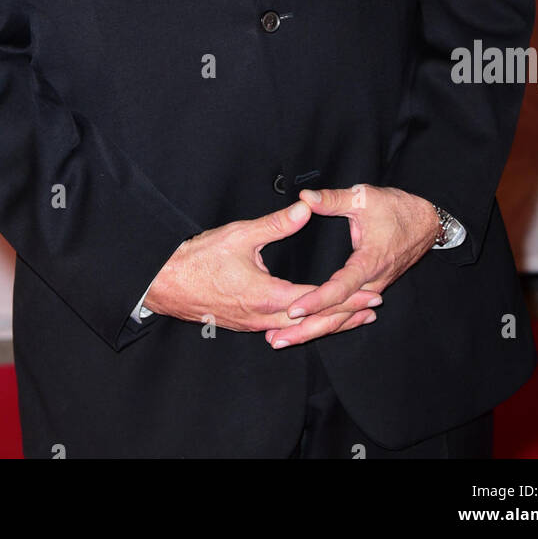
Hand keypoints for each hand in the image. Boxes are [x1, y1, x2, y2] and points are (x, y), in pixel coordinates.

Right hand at [144, 199, 378, 335]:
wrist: (165, 282)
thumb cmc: (198, 259)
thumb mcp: (240, 235)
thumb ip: (277, 224)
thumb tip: (306, 209)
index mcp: (268, 297)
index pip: (318, 301)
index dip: (348, 298)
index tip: (371, 295)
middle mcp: (264, 318)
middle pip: (314, 323)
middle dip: (346, 316)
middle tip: (372, 310)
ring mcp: (253, 324)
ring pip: (298, 330)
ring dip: (326, 323)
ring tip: (350, 319)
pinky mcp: (243, 323)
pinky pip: (281, 329)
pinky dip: (303, 326)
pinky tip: (308, 322)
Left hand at [263, 185, 437, 348]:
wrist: (426, 222)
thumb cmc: (398, 209)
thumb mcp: (364, 197)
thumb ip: (333, 199)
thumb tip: (305, 198)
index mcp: (369, 262)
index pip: (340, 289)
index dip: (317, 300)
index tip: (293, 308)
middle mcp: (372, 282)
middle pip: (338, 315)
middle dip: (307, 329)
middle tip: (277, 340)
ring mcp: (372, 288)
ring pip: (342, 318)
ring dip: (314, 330)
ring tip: (284, 340)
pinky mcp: (371, 288)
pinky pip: (348, 313)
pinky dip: (328, 322)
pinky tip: (312, 329)